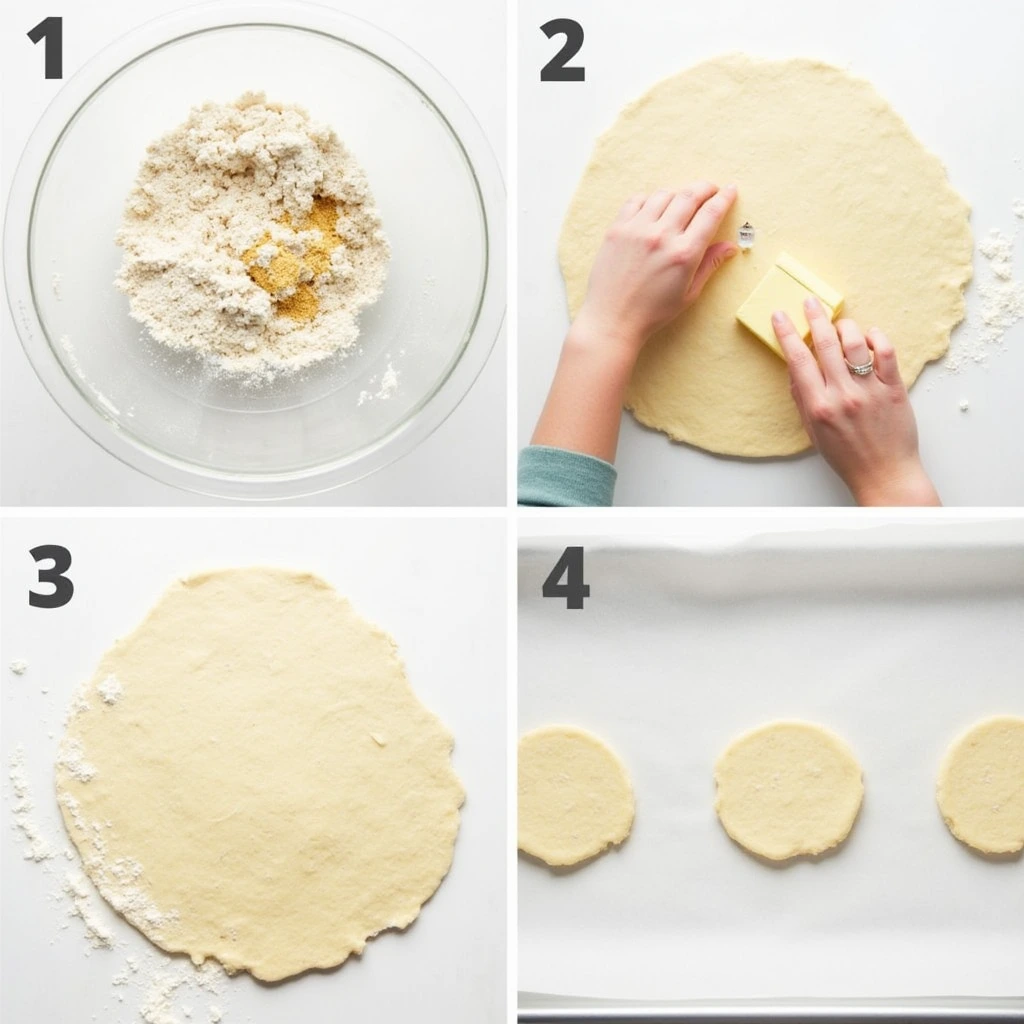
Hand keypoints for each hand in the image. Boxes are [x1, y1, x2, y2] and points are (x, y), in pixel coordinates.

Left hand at [574, 182, 738, 360]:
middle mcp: (662, 236)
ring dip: (677, 193)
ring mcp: (637, 230)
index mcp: (684, 254)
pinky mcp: (617, 229)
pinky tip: (653, 209)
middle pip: (689, 195)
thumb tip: (730, 246)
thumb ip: (709, 265)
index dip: (724, 197)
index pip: (711, 213)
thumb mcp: (688, 294)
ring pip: (664, 194)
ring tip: (681, 202)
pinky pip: (636, 200)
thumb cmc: (652, 312)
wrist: (611, 319)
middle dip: (705, 188)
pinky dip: (649, 199)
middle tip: (710, 190)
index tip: (730, 190)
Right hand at [773, 299, 939, 505]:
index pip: (798, 360)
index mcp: (818, 406)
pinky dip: (876, 337)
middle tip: (810, 301)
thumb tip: (794, 370)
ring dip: (845, 326)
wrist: (884, 473)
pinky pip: (886, 352)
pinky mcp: (894, 388)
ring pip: (856, 342)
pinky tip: (869, 336)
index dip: (787, 334)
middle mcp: (843, 395)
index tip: (779, 316)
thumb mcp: (813, 432)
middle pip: (826, 344)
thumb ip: (802, 399)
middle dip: (815, 317)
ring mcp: (871, 389)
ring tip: (840, 324)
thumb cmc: (846, 456)